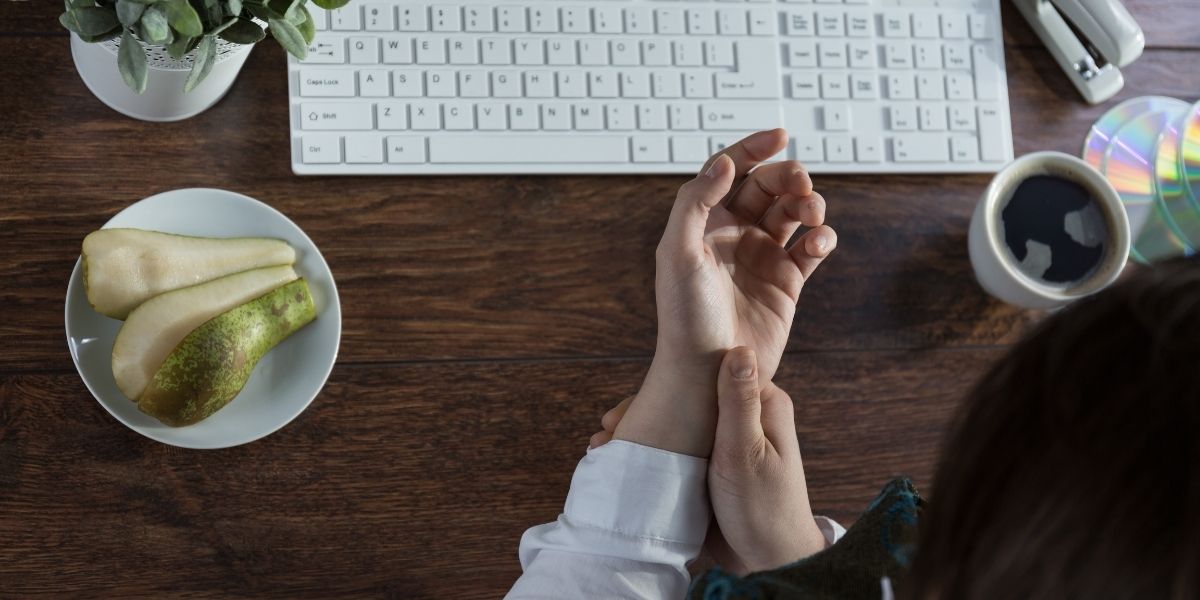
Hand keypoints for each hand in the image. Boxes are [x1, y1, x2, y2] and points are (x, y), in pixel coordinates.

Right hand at [588, 349, 825, 573]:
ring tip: (607, 444)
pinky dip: (654, 451)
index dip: (669, 381)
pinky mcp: (715, 465)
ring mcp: (730, 441)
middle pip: (689, 397)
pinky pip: (681, 448)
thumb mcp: (746, 452)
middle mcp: (747, 417)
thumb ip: (739, 402)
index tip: (635, 398)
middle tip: (611, 425)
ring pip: (681, 423)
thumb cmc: (765, 510)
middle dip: (648, 409)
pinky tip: (624, 459)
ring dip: (645, 431)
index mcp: (763, 404)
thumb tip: (740, 347)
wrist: (770, 562)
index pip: (709, 374)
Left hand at [614, 129, 836, 456]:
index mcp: (704, 222)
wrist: (706, 371)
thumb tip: (724, 162)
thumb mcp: (678, 252)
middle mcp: (734, 234)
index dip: (754, 148)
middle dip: (789, 177)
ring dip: (809, 204)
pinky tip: (817, 244)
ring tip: (810, 217)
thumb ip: (696, 201)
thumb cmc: (684, 315)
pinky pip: (811, 248)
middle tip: (801, 184)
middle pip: (769, 186)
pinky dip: (821, 239)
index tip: (780, 135)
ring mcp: (762, 256)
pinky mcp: (787, 282)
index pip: (731, 170)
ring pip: (794, 212)